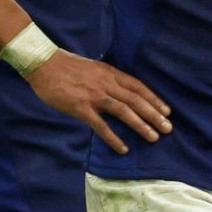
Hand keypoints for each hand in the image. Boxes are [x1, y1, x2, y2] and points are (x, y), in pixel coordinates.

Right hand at [25, 50, 171, 153]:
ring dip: (140, 125)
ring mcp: (94, 95)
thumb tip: (118, 91)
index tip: (167, 111)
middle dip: (154, 114)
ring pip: (124, 110)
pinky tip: (123, 148)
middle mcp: (106, 83)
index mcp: (109, 72)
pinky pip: (101, 125)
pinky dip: (113, 137)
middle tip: (168, 128)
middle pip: (136, 99)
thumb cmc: (66, 66)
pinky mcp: (81, 107)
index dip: (154, 99)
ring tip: (153, 137)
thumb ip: (106, 78)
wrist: (43, 63)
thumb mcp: (92, 67)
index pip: (138, 86)